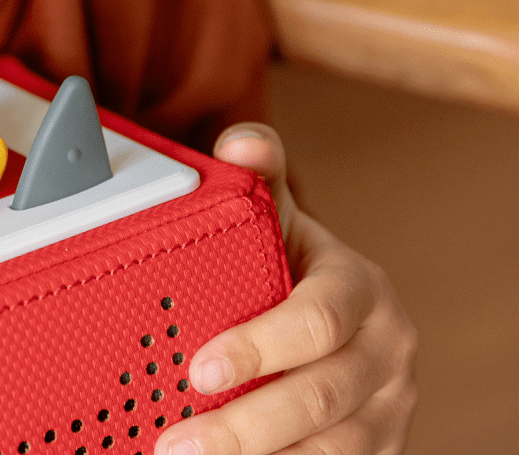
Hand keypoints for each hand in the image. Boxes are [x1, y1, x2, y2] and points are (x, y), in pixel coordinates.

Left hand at [154, 123, 416, 454]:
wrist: (342, 321)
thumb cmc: (295, 268)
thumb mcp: (281, 220)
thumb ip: (259, 178)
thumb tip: (238, 143)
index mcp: (360, 289)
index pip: (317, 320)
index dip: (259, 347)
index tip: (198, 369)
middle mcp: (386, 351)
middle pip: (322, 396)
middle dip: (246, 425)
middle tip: (178, 442)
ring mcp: (389, 408)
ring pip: (330, 448)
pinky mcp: (380, 449)